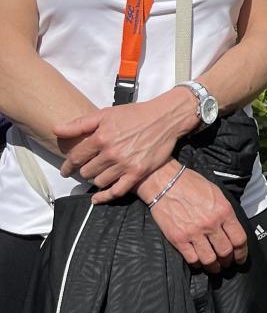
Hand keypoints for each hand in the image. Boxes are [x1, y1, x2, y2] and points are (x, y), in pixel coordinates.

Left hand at [56, 88, 196, 200]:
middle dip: (84, 171)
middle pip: (86, 172)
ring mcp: (125, 164)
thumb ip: (80, 124)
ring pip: (99, 182)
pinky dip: (104, 197)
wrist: (165, 119)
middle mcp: (111, 153)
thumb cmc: (135, 115)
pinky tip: (97, 198)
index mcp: (101, 137)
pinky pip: (116, 191)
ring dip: (95, 180)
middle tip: (86, 169)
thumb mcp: (106, 114)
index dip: (68, 165)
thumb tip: (56, 130)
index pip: (76, 158)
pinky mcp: (137, 173)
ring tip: (97, 176)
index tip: (65, 170)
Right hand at [139, 165, 247, 271]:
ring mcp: (194, 232)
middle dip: (228, 261)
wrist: (166, 182)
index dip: (242, 253)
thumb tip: (232, 229)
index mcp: (223, 211)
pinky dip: (197, 264)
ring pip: (210, 259)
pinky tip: (199, 262)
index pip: (239, 239)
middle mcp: (211, 224)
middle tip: (227, 263)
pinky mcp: (178, 239)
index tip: (240, 258)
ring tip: (214, 267)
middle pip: (226, 252)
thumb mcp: (216, 193)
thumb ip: (226, 212)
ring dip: (214, 266)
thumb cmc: (191, 184)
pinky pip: (192, 259)